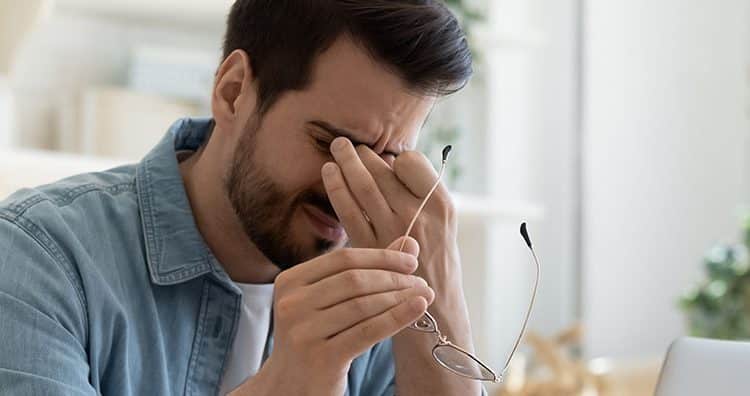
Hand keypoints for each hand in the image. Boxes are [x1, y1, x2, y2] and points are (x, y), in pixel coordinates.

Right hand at [231, 237, 433, 395]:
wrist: (291, 387)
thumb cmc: (315, 339)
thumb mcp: (330, 302)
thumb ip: (365, 271)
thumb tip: (409, 243)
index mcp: (289, 282)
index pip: (343, 259)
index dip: (381, 257)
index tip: (410, 262)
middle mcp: (291, 304)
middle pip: (354, 280)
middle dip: (394, 278)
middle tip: (421, 281)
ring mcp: (303, 332)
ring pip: (363, 304)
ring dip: (400, 297)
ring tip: (424, 295)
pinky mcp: (321, 358)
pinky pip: (368, 331)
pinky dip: (397, 317)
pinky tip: (417, 309)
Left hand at [322, 137, 460, 295]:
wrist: (433, 309)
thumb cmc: (437, 263)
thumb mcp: (444, 225)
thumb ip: (421, 196)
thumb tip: (391, 162)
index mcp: (441, 204)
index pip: (411, 162)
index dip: (396, 158)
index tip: (387, 160)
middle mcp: (418, 215)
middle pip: (383, 171)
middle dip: (362, 154)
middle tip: (347, 144)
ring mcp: (393, 231)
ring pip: (363, 185)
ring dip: (346, 162)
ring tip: (336, 148)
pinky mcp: (369, 247)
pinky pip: (348, 210)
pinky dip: (336, 187)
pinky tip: (328, 174)